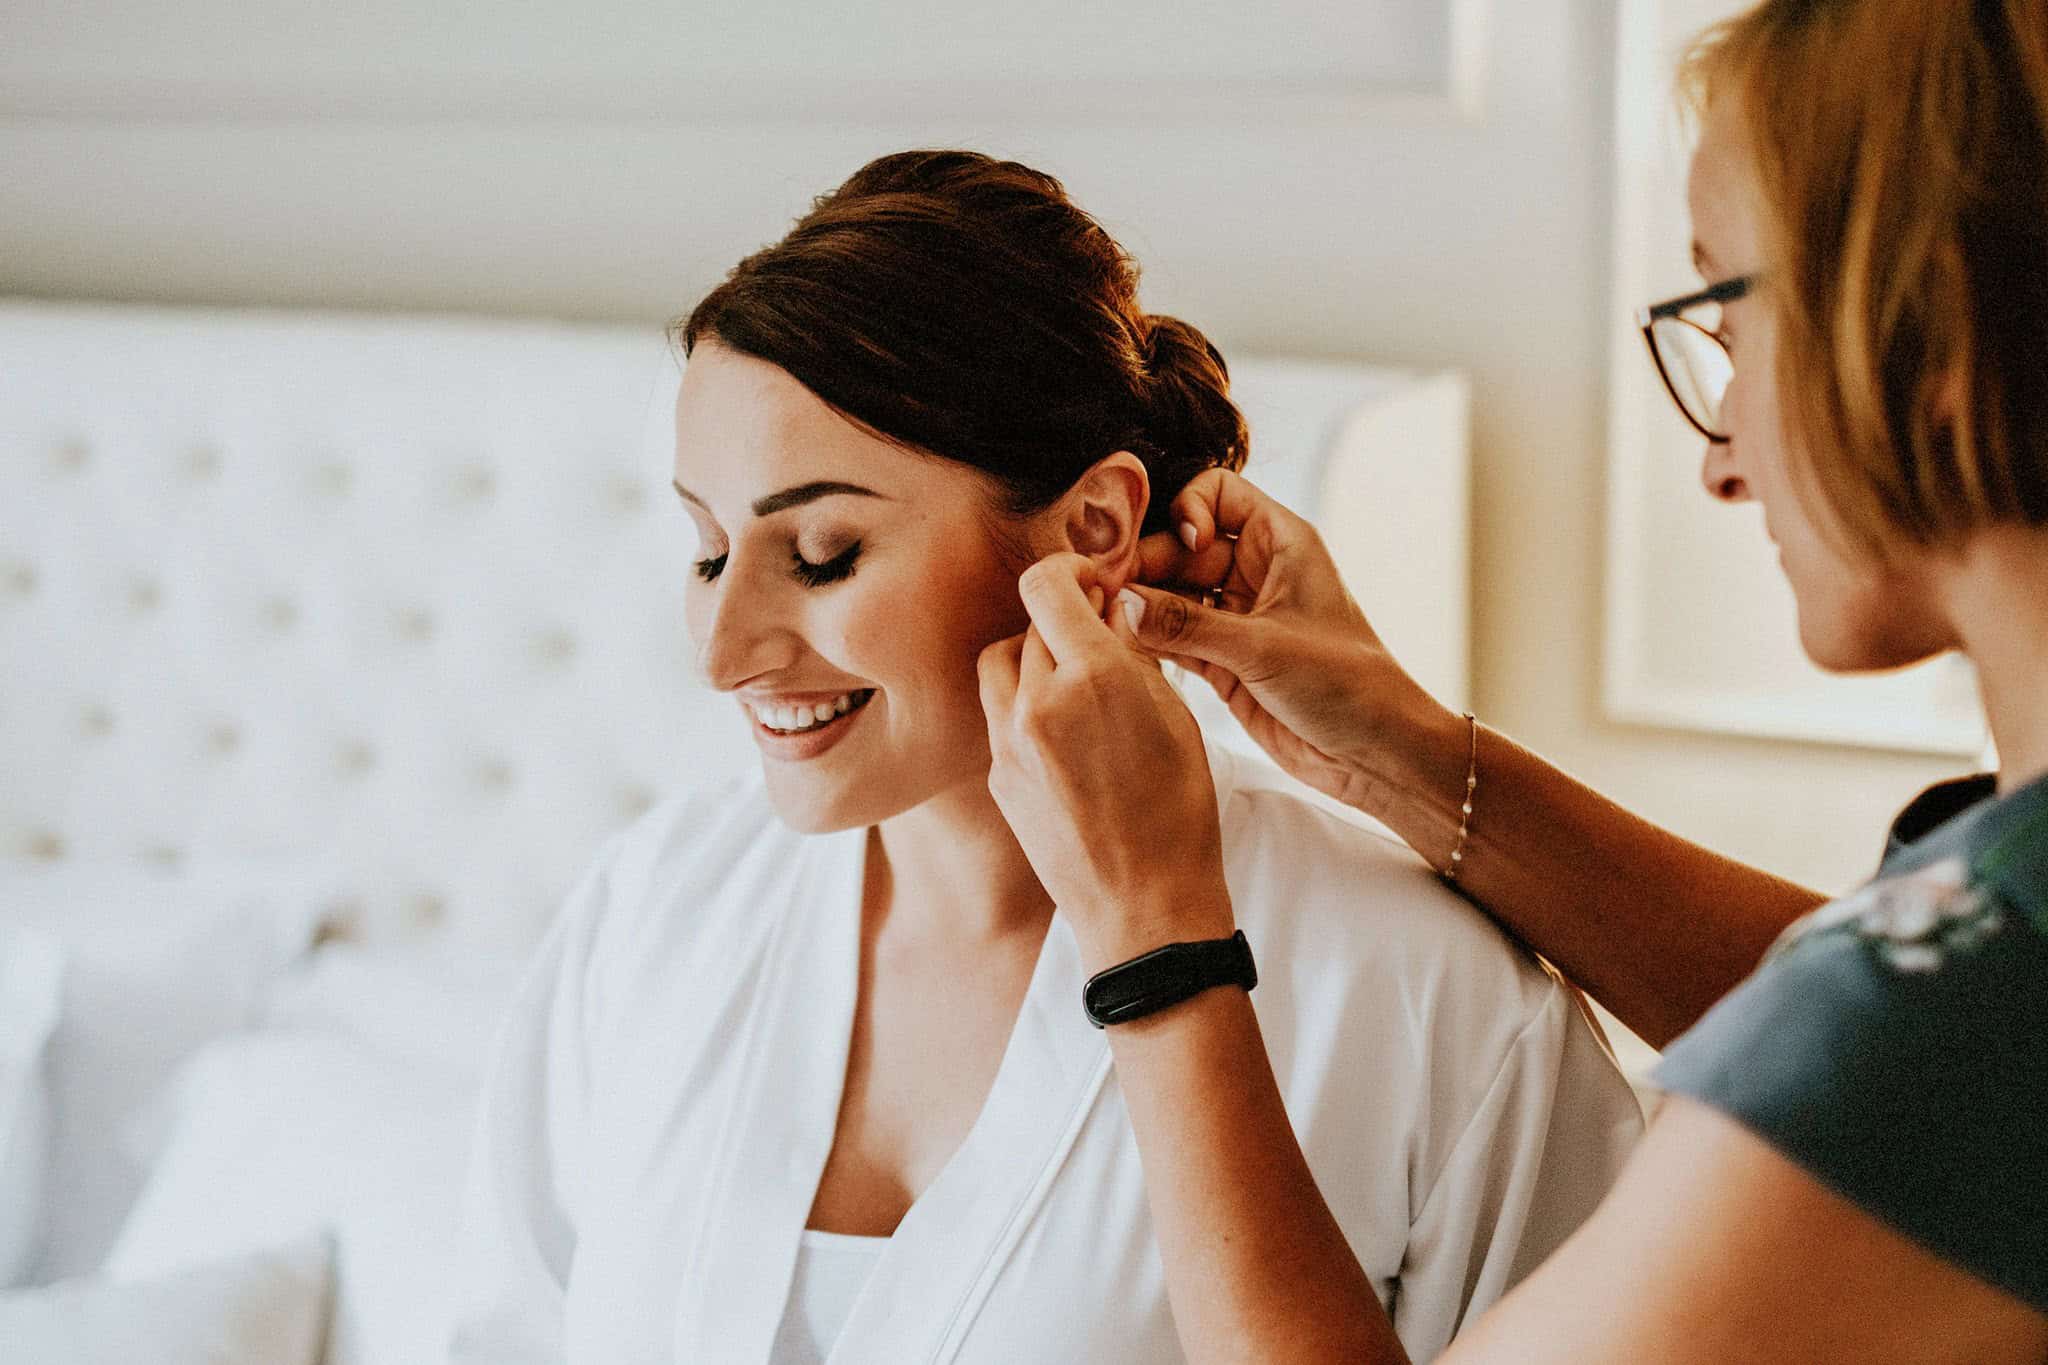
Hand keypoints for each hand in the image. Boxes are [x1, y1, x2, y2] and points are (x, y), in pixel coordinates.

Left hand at [978, 552, 1236, 970]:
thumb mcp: (1177, 718)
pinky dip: (1023, 703)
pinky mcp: (997, 776)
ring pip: (1000, 663)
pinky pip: (998, 714)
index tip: (1090, 583)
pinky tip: (1061, 729)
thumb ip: (1134, 657)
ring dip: (1029, 655)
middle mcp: (1038, 702)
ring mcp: (1008, 742)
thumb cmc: (1178, 813)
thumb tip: (1110, 613)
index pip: (1048, 585)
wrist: (1143, 905)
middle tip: (1095, 633)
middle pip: (1030, 624)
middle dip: (1061, 620)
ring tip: (1069, 678)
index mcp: (1093, 677)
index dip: (1069, 572)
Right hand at [1117, 468, 1448, 814]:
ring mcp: (1237, 618)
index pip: (1218, 492)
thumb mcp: (1263, 647)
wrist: (1374, 753)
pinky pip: (1174, 638)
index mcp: (1280, 543)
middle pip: (1181, 548)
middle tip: (1108, 590)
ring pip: (1172, 595)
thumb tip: (1124, 604)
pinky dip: (1149, 642)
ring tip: (1107, 620)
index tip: (1180, 545)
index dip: (1188, 509)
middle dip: (1146, 565)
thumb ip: (1188, 625)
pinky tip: (1123, 646)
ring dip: (1141, 606)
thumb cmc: (1346, 685)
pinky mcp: (1224, 662)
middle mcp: (1255, 573)